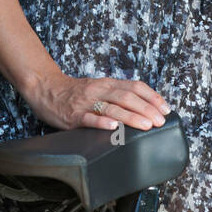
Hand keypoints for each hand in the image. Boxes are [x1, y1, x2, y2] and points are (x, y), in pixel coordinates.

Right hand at [22, 70, 169, 131]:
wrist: (45, 87)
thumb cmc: (75, 92)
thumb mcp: (99, 88)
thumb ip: (118, 95)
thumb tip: (145, 107)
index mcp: (108, 84)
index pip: (135, 86)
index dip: (152, 97)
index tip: (166, 109)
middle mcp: (99, 90)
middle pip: (127, 97)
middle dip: (147, 110)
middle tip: (160, 121)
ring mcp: (86, 103)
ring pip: (112, 108)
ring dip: (131, 117)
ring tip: (146, 126)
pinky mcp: (73, 115)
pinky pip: (89, 118)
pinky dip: (102, 122)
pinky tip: (113, 127)